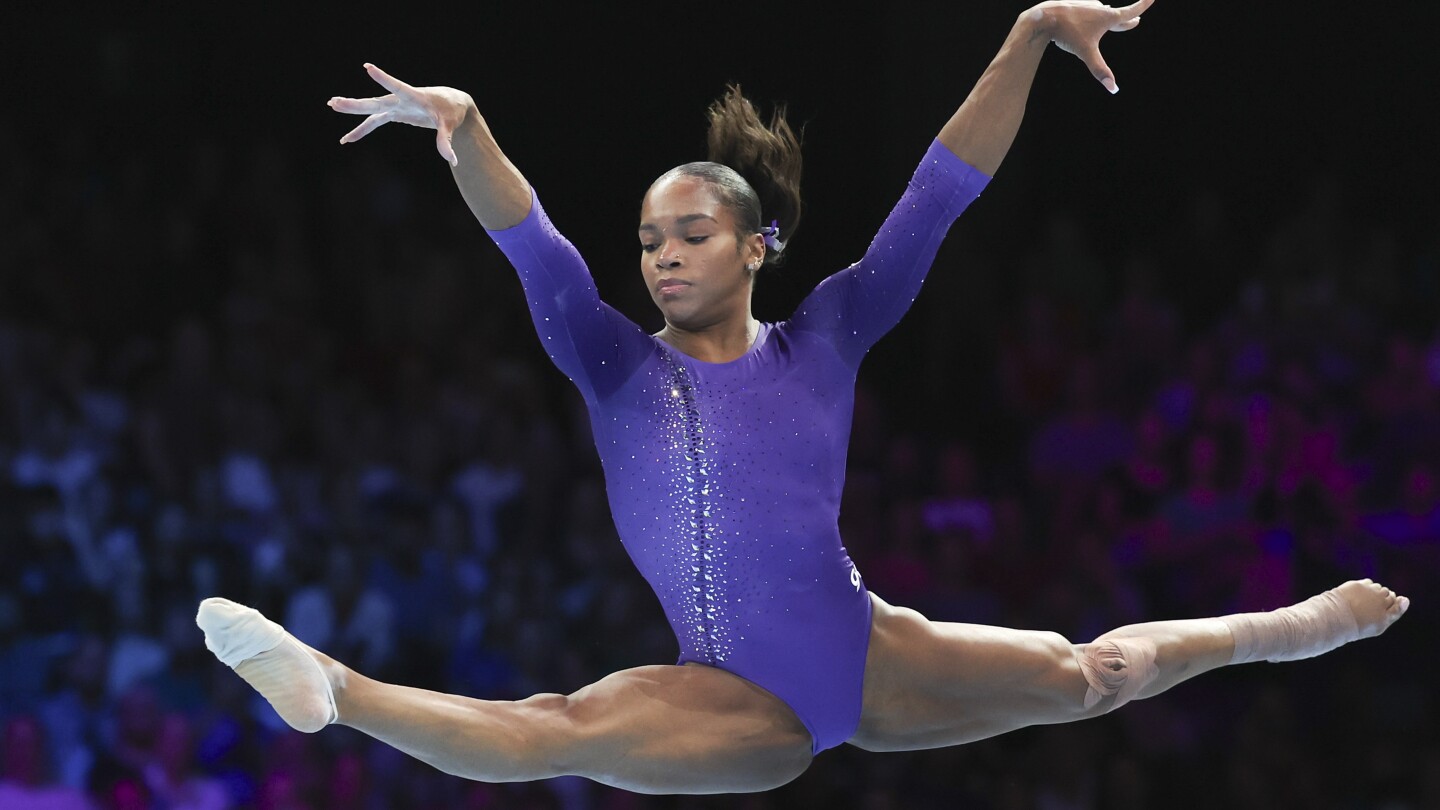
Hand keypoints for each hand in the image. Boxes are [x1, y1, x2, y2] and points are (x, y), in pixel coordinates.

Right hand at [328, 64, 473, 165]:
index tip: (368, 68)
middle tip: (334, 101)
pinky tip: (348, 139)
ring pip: (370, 109)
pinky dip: (362, 130)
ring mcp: (396, 106)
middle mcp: (401, 100)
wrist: (451, 104)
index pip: (397, 87)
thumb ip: (446, 141)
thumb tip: (452, 160)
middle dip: (355, 104)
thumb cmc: (451, 111)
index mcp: (415, 97)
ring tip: (332, 106)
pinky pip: (374, 122)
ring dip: (352, 109)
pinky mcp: (395, 113)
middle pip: (375, 102)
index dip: (383, 79)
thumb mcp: (450, 125)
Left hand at [1032, 0, 1151, 93]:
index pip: (1130, 11)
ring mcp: (1087, 6)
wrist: (1045, 17)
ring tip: (1110, 16)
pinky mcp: (1075, 7)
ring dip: (1107, 17)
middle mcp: (1099, 9)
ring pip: (1100, 13)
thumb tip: (1113, 89)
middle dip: (1127, 19)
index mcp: (1107, 17)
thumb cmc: (1067, 33)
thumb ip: (1099, 70)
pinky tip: (1084, 18)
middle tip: (1136, 19)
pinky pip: (1086, 13)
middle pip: (1117, 15)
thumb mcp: (1086, 53)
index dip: (1143, 5)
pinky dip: (1090, 17)